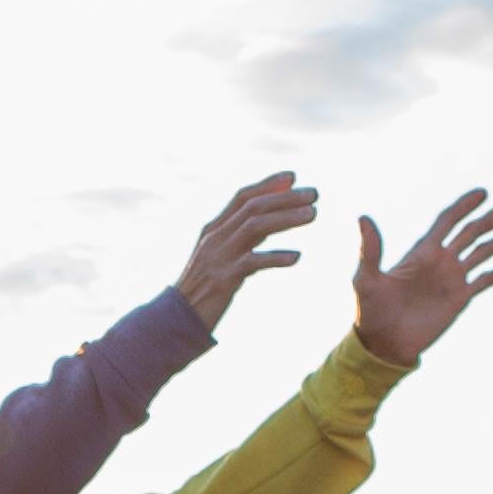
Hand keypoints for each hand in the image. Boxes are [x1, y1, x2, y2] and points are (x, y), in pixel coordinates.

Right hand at [172, 172, 317, 327]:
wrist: (178, 317)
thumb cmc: (205, 286)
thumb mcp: (222, 254)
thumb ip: (244, 235)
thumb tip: (273, 218)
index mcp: (214, 228)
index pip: (242, 197)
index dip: (267, 184)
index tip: (293, 176)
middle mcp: (215, 237)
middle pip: (253, 207)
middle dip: (285, 197)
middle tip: (314, 193)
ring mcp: (219, 256)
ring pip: (255, 227)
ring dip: (286, 218)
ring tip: (313, 215)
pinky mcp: (224, 279)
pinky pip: (253, 263)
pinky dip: (276, 257)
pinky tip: (297, 257)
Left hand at [350, 189, 492, 361]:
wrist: (384, 344)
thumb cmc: (371, 311)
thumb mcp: (367, 279)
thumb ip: (370, 250)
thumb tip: (363, 218)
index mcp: (422, 252)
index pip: (448, 221)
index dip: (464, 206)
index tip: (482, 193)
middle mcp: (441, 261)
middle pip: (471, 232)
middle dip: (492, 219)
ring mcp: (452, 279)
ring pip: (483, 253)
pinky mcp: (460, 299)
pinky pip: (484, 281)